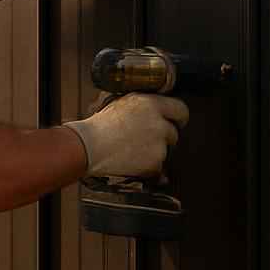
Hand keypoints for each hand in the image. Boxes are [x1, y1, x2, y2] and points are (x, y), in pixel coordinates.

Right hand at [61, 92, 187, 177]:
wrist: (88, 147)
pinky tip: (132, 161)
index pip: (181, 109)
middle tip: (145, 139)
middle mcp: (158, 123)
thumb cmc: (98, 125)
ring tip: (133, 150)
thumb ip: (142, 103)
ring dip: (155, 152)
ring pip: (166, 151)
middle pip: (174, 133)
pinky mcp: (154, 163)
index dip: (177, 118)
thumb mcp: (120, 102)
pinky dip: (148, 167)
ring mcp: (158, 145)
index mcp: (151, 103)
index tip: (175, 122)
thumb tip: (154, 104)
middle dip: (164, 137)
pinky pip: (158, 166)